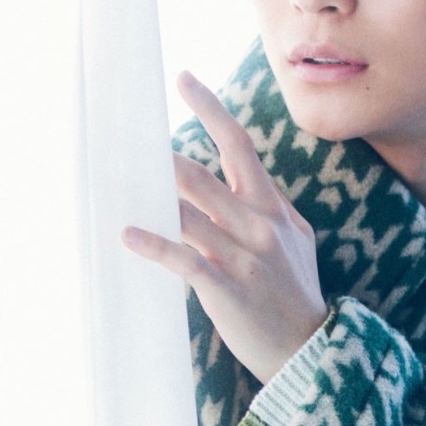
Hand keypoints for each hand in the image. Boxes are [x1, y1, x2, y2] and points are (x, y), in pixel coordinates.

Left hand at [122, 70, 327, 383]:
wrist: (310, 346)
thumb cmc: (296, 290)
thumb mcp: (295, 238)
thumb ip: (269, 205)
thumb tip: (241, 177)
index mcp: (271, 207)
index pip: (239, 145)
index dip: (211, 110)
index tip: (184, 79)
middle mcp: (259, 223)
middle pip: (203, 174)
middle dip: (163, 152)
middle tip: (126, 130)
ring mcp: (244, 254)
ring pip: (189, 212)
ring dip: (151, 194)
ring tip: (115, 178)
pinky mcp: (227, 286)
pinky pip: (184, 259)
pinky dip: (154, 245)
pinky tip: (128, 233)